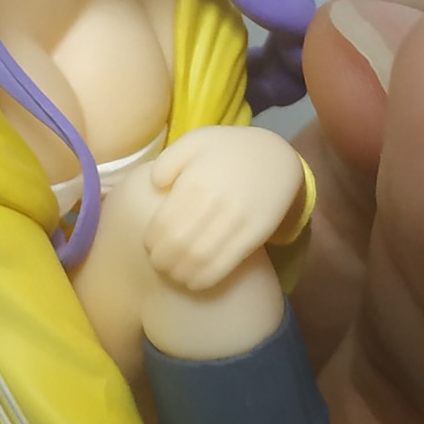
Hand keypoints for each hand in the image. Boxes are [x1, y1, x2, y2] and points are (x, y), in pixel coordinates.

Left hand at [144, 125, 305, 290]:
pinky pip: (226, 264)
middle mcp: (215, 202)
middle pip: (179, 244)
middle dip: (162, 260)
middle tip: (157, 263)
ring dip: (180, 274)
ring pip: (200, 259)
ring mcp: (237, 220)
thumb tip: (155, 184)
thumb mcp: (195, 141)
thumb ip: (169, 159)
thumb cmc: (226, 150)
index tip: (148, 245)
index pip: (165, 223)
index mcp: (196, 181)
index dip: (152, 241)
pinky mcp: (255, 235)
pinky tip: (194, 283)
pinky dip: (205, 279)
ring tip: (173, 275)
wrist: (274, 157)